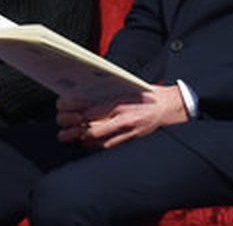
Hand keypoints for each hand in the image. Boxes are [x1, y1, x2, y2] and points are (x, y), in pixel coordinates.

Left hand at [56, 85, 189, 148]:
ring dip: (79, 139)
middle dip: (72, 127)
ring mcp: (127, 130)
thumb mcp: (125, 86)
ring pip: (96, 139)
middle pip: (89, 126)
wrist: (171, 106)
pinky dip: (94, 144)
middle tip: (61, 126)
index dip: (72, 109)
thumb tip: (85, 94)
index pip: (89, 108)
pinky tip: (86, 142)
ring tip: (66, 136)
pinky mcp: (131, 138)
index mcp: (119, 101)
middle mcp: (121, 117)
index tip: (62, 107)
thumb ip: (107, 92)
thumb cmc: (147, 94)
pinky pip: (108, 145)